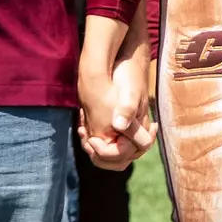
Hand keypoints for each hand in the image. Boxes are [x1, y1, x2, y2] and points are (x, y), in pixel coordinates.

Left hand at [77, 50, 156, 170]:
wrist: (125, 61)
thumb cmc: (128, 74)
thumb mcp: (128, 90)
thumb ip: (127, 108)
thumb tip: (119, 126)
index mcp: (140, 129)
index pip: (125, 154)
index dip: (108, 153)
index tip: (92, 140)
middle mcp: (134, 133)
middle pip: (119, 161)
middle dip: (100, 155)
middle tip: (87, 140)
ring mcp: (125, 130)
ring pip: (111, 154)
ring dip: (95, 149)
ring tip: (83, 131)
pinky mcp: (115, 124)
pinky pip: (105, 142)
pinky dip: (92, 139)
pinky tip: (82, 125)